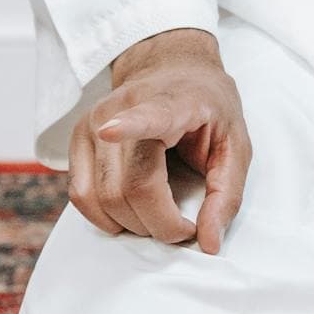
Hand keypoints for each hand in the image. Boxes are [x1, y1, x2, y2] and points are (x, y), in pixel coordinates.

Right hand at [69, 28, 252, 254]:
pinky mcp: (77, 140)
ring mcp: (92, 124)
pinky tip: (132, 214)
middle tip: (184, 224)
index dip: (127, 126)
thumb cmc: (208, 109)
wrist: (173, 70)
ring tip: (161, 216)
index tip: (110, 130)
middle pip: (129, 187)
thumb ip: (227, 195)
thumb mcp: (236, 146)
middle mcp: (120, 110)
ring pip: (101, 198)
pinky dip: (106, 217)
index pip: (147, 116)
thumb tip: (209, 243)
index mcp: (170, 103)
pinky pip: (80, 195)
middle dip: (159, 223)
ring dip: (133, 224)